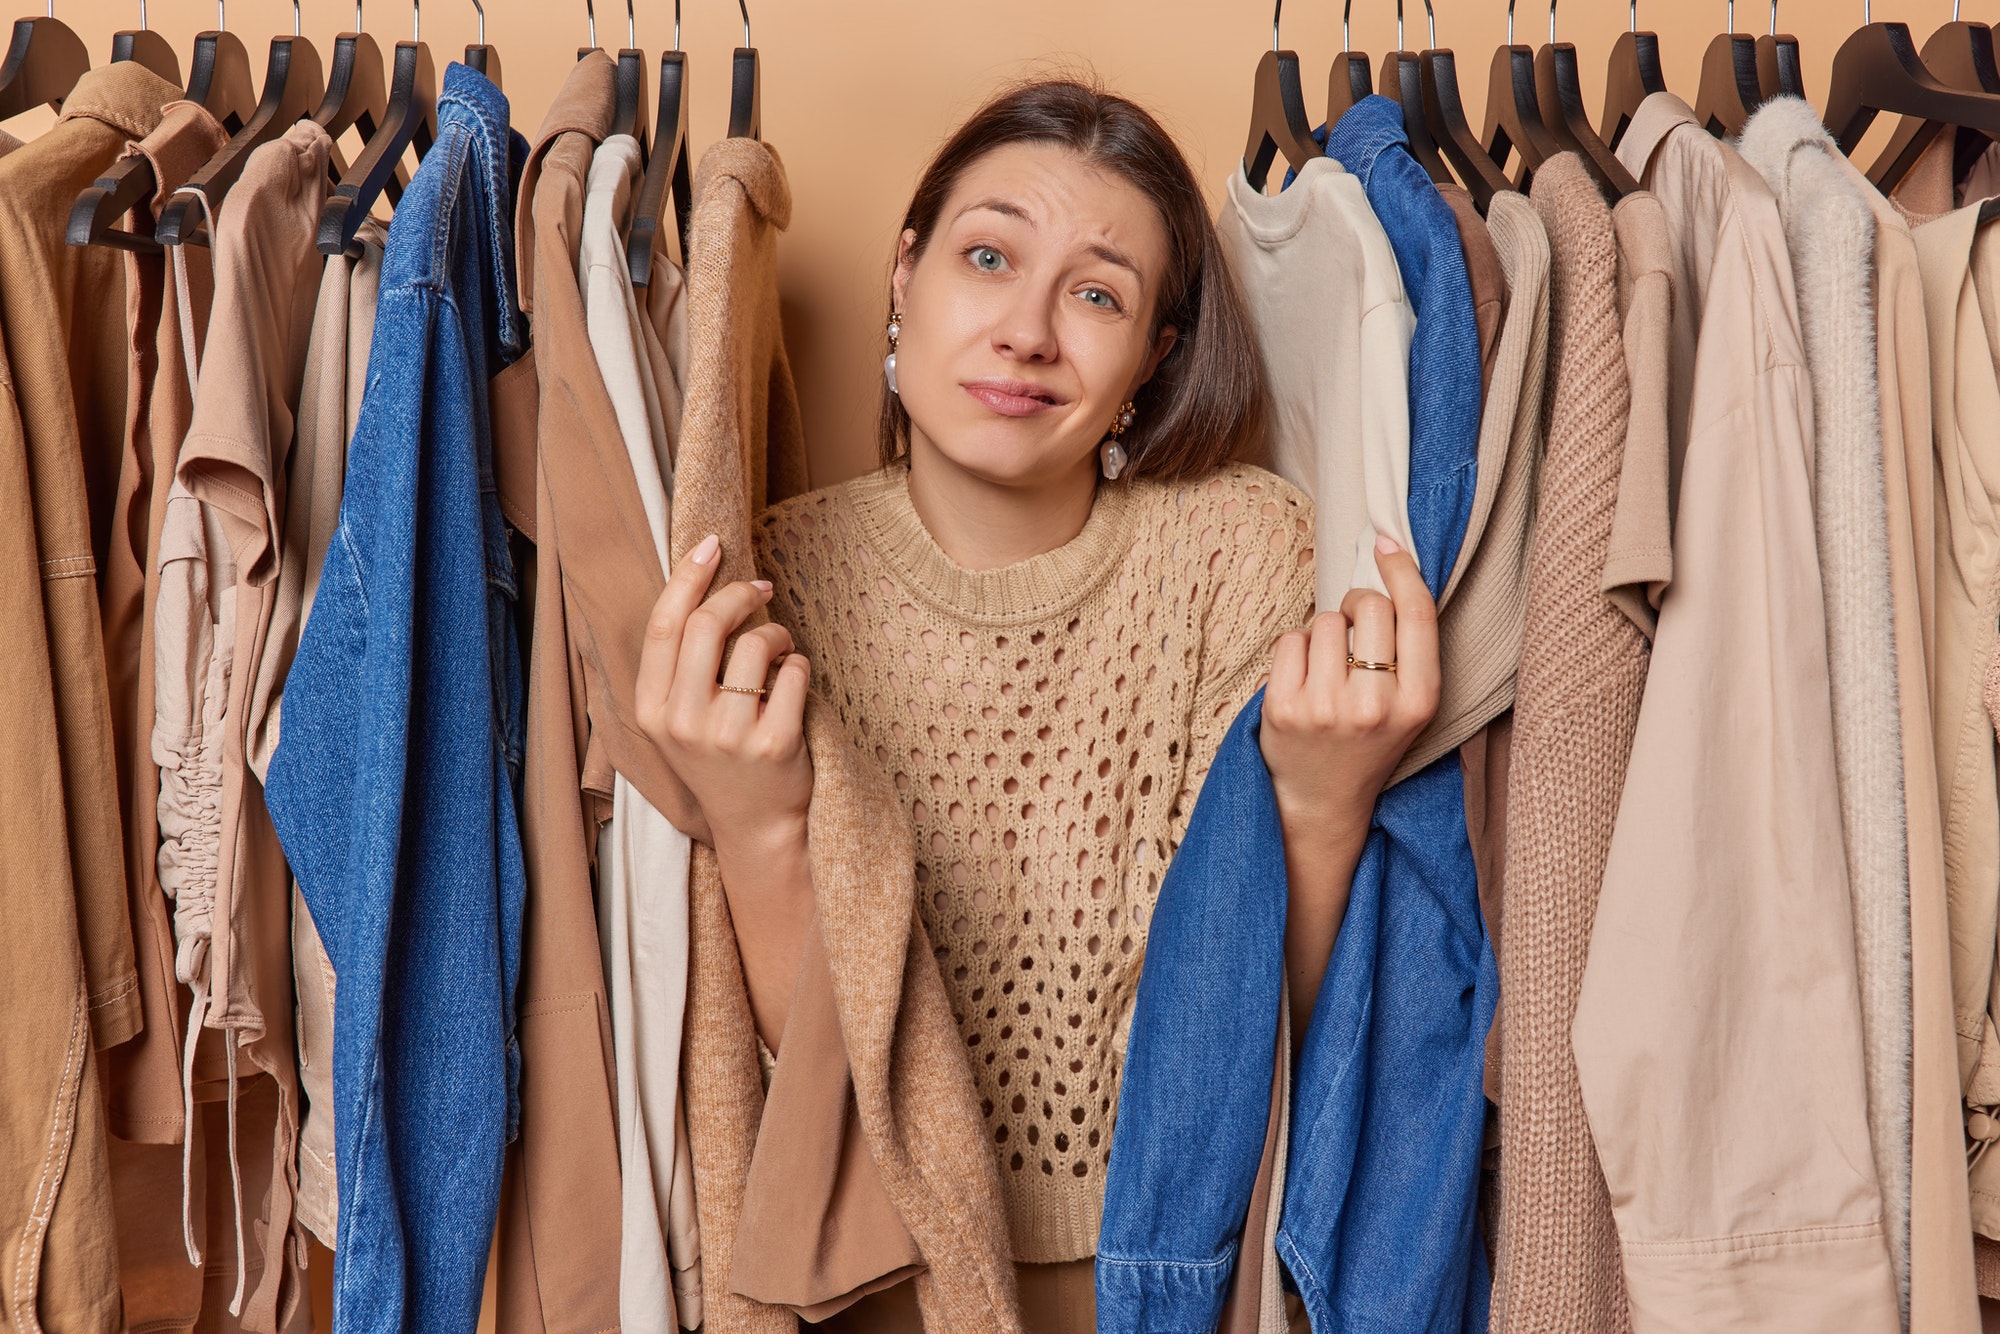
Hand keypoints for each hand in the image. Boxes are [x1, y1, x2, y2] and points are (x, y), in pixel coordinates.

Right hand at [635, 534, 814, 858]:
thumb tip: (701, 582)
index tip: (712, 545)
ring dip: (776, 634)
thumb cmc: (721, 759)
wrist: (756, 827)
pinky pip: (793, 674)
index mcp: (652, 711)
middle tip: (762, 587)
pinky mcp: (773, 745)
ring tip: (780, 650)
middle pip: (708, 625)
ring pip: (755, 645)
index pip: (664, 625)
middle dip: (740, 593)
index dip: (688, 577)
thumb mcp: (680, 719)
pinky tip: (793, 682)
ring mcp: (728, 737)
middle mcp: (684, 723)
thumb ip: (681, 665)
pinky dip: (798, 666)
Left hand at [1261, 534, 1439, 1035]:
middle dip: (1358, 605)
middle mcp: (1375, 706)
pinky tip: (1303, 682)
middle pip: (1366, 605)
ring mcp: (1325, 708)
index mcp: (1418, 702)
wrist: (1323, 805)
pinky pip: (1290, 640)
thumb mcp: (1409, 704)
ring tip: (1328, 672)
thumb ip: (1408, 647)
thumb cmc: (1369, 743)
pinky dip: (1295, 651)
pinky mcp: (1283, 709)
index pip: (1415, 614)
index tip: (1386, 541)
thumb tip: (1389, 559)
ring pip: (1324, 620)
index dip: (1401, 569)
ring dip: (1324, 633)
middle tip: (1355, 638)